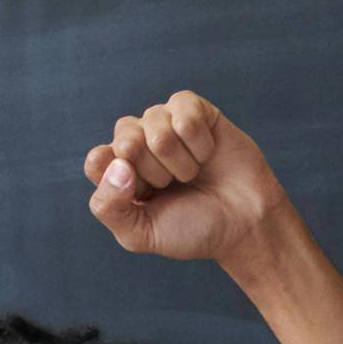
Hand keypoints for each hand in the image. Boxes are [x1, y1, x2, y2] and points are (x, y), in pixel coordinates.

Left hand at [84, 92, 291, 267]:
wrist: (244, 223)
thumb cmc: (192, 230)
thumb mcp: (141, 234)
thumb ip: (109, 207)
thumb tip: (117, 165)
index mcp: (116, 172)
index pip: (97, 160)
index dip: (123, 180)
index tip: (147, 198)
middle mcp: (136, 142)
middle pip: (126, 140)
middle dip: (156, 173)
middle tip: (174, 187)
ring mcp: (163, 122)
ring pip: (156, 128)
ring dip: (181, 162)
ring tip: (193, 173)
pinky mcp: (191, 109)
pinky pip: (183, 113)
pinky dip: (199, 142)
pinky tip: (207, 153)